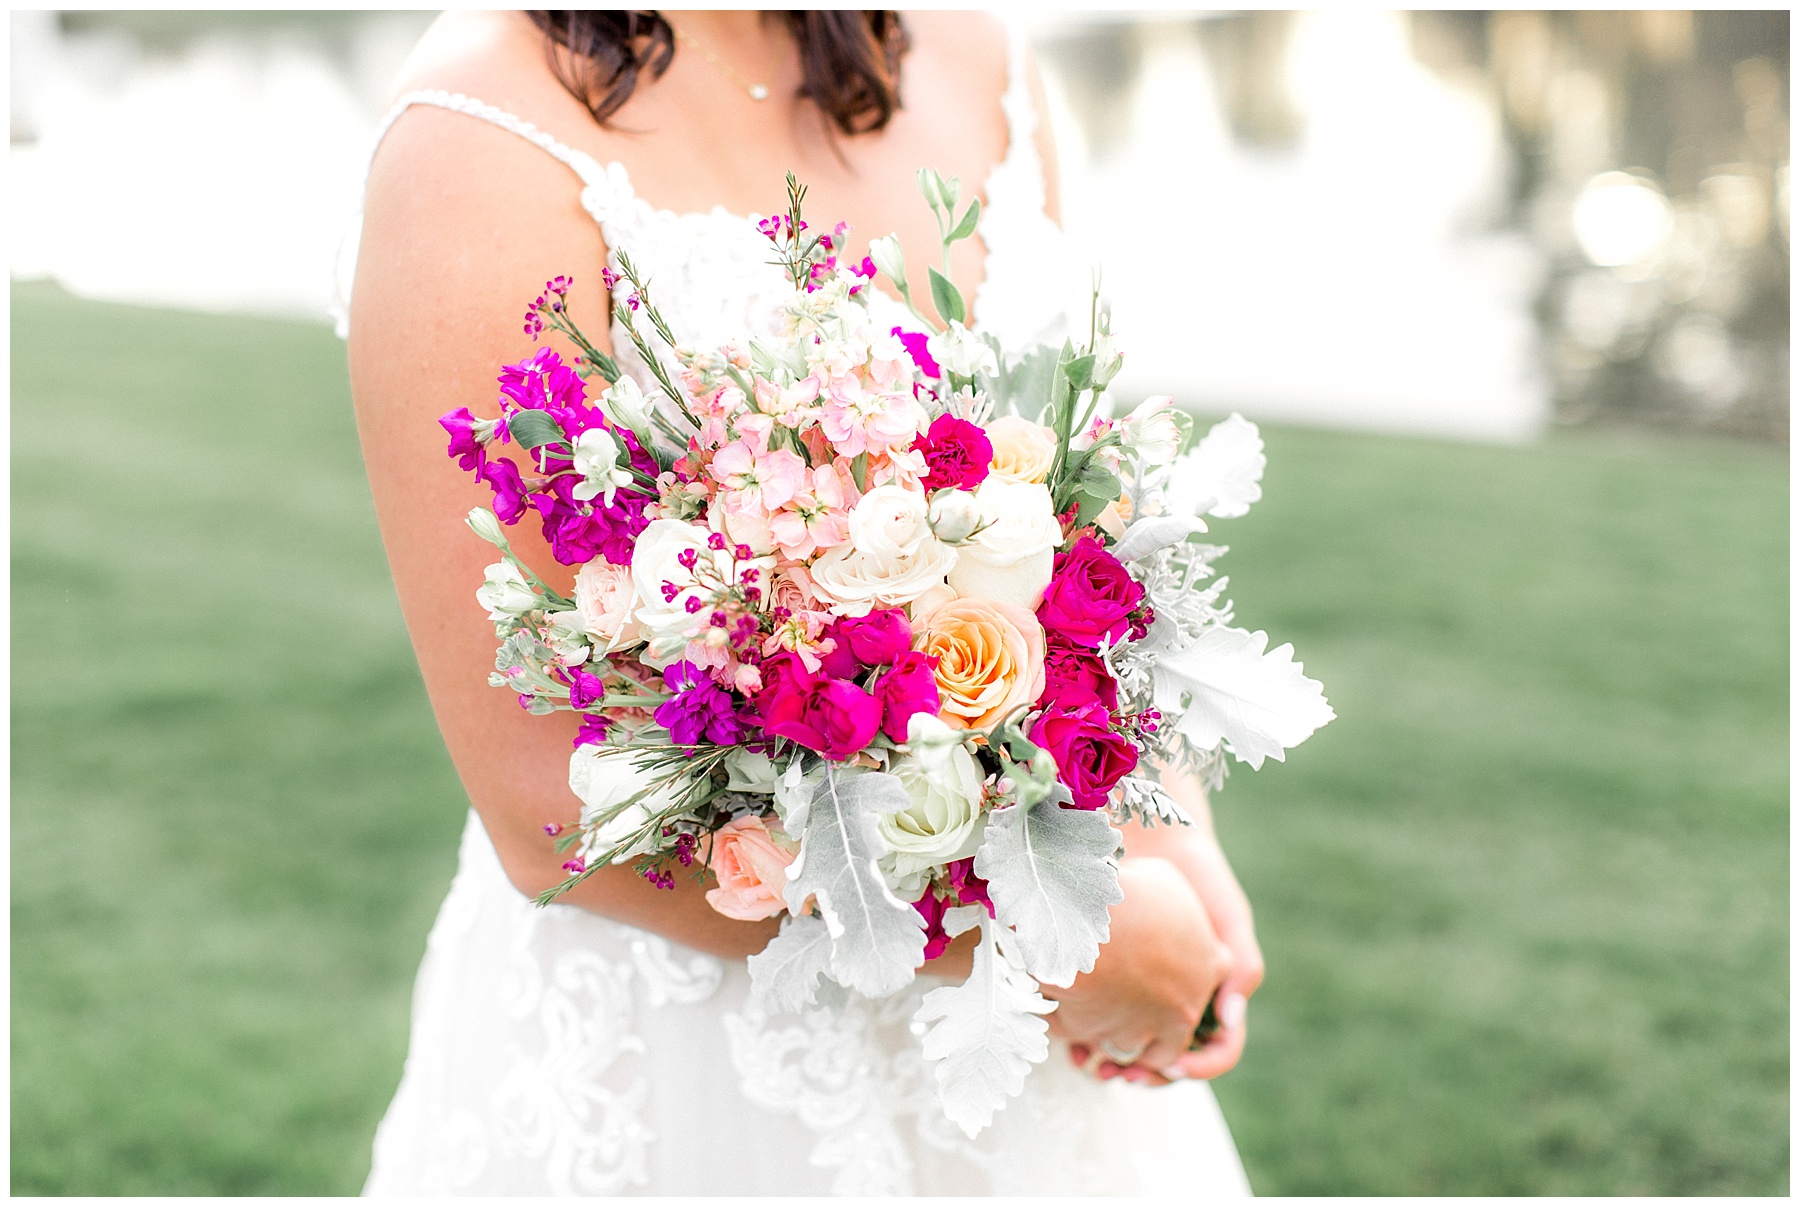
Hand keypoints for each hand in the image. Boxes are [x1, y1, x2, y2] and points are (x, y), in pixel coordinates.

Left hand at [1070, 783, 1264, 1085]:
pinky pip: (1095, 1023)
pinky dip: (1085, 1038)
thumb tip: (1230, 1017)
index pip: (1212, 1053)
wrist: (1158, 842)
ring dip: (1111, 1064)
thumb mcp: (1229, 917)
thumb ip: (1241, 967)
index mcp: (1213, 993)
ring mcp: (1145, 993)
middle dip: (1144, 1074)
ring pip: (1129, 1050)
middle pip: (1165, 1062)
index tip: (1172, 1066)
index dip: (1197, 1066)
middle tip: (1117, 1075)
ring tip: (1089, 1064)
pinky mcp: (1108, 982)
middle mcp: (1179, 999)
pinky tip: (1068, 1042)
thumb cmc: (1200, 880)